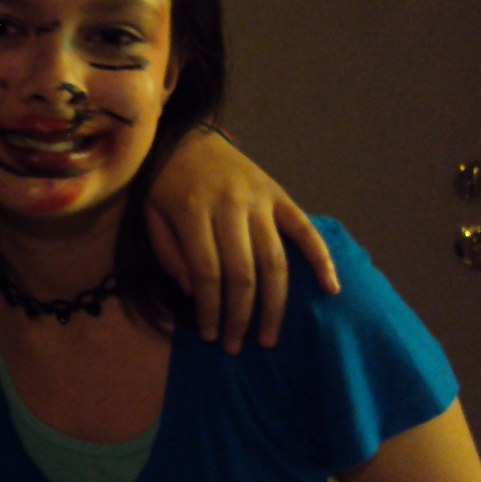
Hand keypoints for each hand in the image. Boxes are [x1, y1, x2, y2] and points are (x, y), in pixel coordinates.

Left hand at [145, 128, 340, 351]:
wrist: (185, 135)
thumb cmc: (163, 182)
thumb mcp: (149, 215)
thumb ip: (168, 253)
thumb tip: (196, 293)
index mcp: (193, 212)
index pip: (208, 273)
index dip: (211, 309)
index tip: (211, 337)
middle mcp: (230, 206)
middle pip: (243, 273)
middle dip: (241, 316)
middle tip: (237, 347)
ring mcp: (260, 200)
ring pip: (275, 260)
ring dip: (275, 304)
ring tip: (269, 336)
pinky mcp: (280, 195)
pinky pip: (305, 229)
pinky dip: (321, 259)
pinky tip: (331, 289)